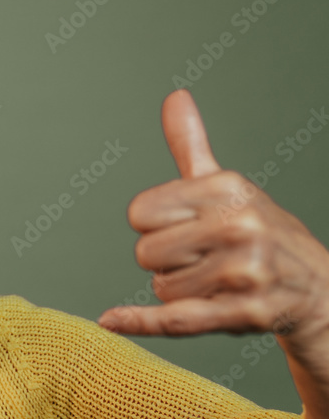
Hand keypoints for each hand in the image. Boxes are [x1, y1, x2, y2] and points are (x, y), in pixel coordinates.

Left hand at [97, 89, 328, 354]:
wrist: (317, 288)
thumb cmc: (258, 230)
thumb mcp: (227, 185)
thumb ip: (191, 145)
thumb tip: (175, 97)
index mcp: (227, 189)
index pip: (140, 213)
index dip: (155, 225)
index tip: (185, 226)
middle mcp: (239, 226)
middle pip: (145, 252)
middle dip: (166, 261)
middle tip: (204, 258)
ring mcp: (245, 272)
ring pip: (161, 287)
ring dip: (180, 291)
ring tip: (218, 281)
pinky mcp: (244, 313)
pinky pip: (176, 319)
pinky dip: (141, 321)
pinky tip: (111, 319)